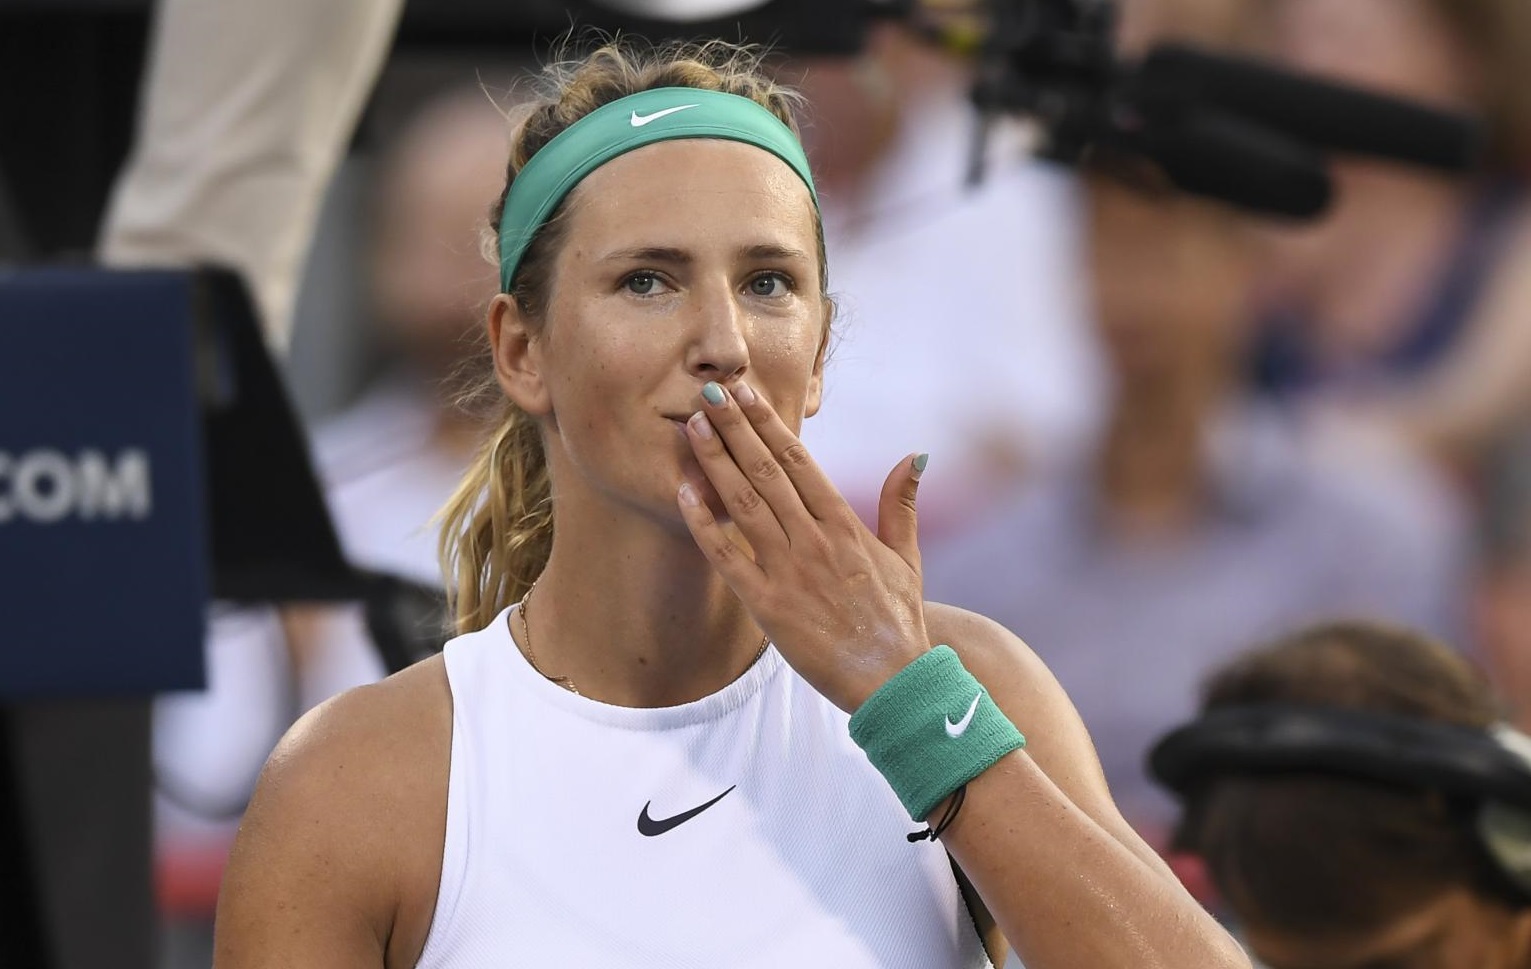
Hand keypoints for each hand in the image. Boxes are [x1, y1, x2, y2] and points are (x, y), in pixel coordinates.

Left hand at [676, 379, 928, 711]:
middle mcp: (814, 540)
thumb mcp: (908, 557)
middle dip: (735, 428)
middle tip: (708, 392)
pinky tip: (683, 492)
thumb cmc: (899, 621)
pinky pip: (726, 557)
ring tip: (692, 426)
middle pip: (766, 471)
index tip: (745, 393)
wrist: (893, 681)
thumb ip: (901, 503)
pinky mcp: (767, 606)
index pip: (798, 461)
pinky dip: (704, 523)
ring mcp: (789, 572)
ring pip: (744, 504)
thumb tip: (914, 455)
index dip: (768, 424)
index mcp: (845, 525)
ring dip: (715, 461)